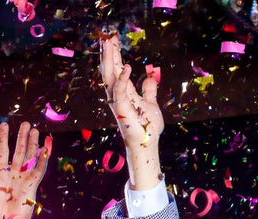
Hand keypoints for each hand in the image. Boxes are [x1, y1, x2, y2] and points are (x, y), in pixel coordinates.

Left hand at [0, 121, 50, 218]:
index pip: (3, 150)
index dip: (3, 138)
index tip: (3, 125)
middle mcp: (13, 172)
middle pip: (19, 150)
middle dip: (22, 137)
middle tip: (26, 123)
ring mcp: (23, 178)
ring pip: (30, 156)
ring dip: (33, 144)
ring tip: (36, 130)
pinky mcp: (32, 185)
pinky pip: (39, 169)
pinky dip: (43, 158)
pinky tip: (46, 147)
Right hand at [99, 32, 163, 189]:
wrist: (147, 143)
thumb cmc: (147, 127)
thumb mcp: (150, 103)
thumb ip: (149, 90)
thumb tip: (148, 78)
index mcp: (124, 91)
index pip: (116, 68)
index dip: (115, 54)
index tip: (113, 39)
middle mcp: (117, 95)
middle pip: (110, 69)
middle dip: (109, 53)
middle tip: (107, 36)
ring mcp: (118, 101)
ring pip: (110, 77)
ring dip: (109, 61)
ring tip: (109, 44)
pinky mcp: (122, 108)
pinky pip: (120, 91)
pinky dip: (122, 79)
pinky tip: (126, 66)